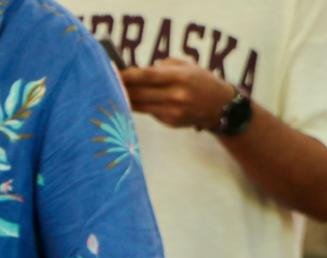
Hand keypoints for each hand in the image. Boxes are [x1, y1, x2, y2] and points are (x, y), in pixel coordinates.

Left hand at [119, 58, 234, 129]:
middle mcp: (176, 96)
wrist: (221, 107)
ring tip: (111, 91)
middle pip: (140, 92)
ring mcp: (174, 112)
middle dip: (121, 87)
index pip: (146, 76)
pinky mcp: (172, 122)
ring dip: (125, 99)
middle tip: (104, 81)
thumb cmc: (200, 81)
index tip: (111, 70)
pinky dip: (140, 106)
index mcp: (179, 78)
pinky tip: (131, 101)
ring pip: (141, 105)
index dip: (126, 74)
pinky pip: (150, 112)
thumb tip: (136, 71)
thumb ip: (162, 66)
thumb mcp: (186, 66)